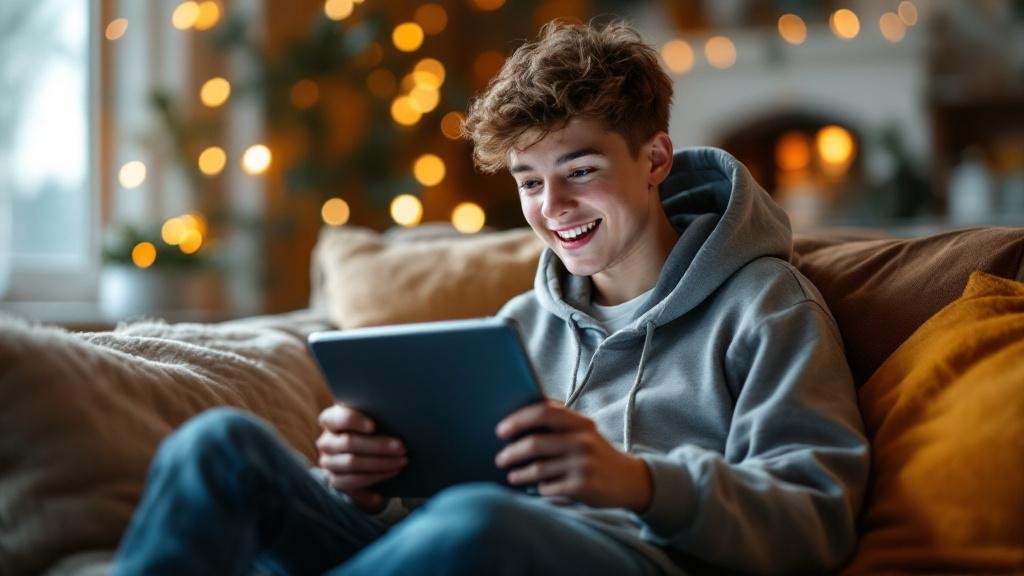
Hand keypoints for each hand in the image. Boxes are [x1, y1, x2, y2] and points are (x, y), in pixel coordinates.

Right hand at [317, 403, 406, 511]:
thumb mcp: (371, 417)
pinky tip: (390, 477)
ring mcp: (329, 462)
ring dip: (380, 464)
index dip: (354, 421)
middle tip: (402, 447)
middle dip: (378, 446)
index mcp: (331, 420)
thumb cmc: (372, 427)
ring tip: (402, 461)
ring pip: (352, 463)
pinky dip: (374, 480)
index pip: (337, 418)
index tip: (373, 426)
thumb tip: (396, 414)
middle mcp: (326, 441)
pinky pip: (353, 482)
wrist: (364, 452)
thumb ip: (376, 413)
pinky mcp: (335, 480)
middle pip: (349, 442)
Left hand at [495, 400, 651, 511]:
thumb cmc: (595, 452)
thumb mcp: (584, 431)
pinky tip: (536, 487)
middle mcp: (583, 441)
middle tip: (500, 459)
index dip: (518, 419)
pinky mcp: (583, 487)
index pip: (544, 412)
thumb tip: (517, 418)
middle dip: (511, 452)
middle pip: (535, 443)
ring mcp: (583, 464)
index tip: (500, 430)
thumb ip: (558, 422)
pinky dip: (538, 488)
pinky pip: (548, 488)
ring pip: (538, 469)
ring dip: (519, 474)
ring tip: (512, 476)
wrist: (629, 479)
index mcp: (580, 422)